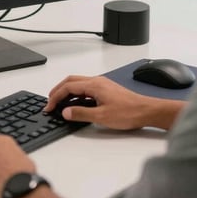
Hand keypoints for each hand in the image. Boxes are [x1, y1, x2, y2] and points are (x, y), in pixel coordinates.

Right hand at [44, 75, 183, 130]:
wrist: (147, 111)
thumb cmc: (129, 113)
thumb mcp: (102, 116)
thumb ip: (81, 114)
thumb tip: (65, 111)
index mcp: (93, 85)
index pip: (68, 87)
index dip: (56, 96)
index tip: (49, 107)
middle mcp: (97, 81)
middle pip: (71, 81)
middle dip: (58, 90)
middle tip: (50, 102)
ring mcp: (102, 84)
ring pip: (78, 83)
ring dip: (67, 91)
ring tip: (60, 103)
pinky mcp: (106, 90)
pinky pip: (86, 88)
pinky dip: (76, 94)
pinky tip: (77, 104)